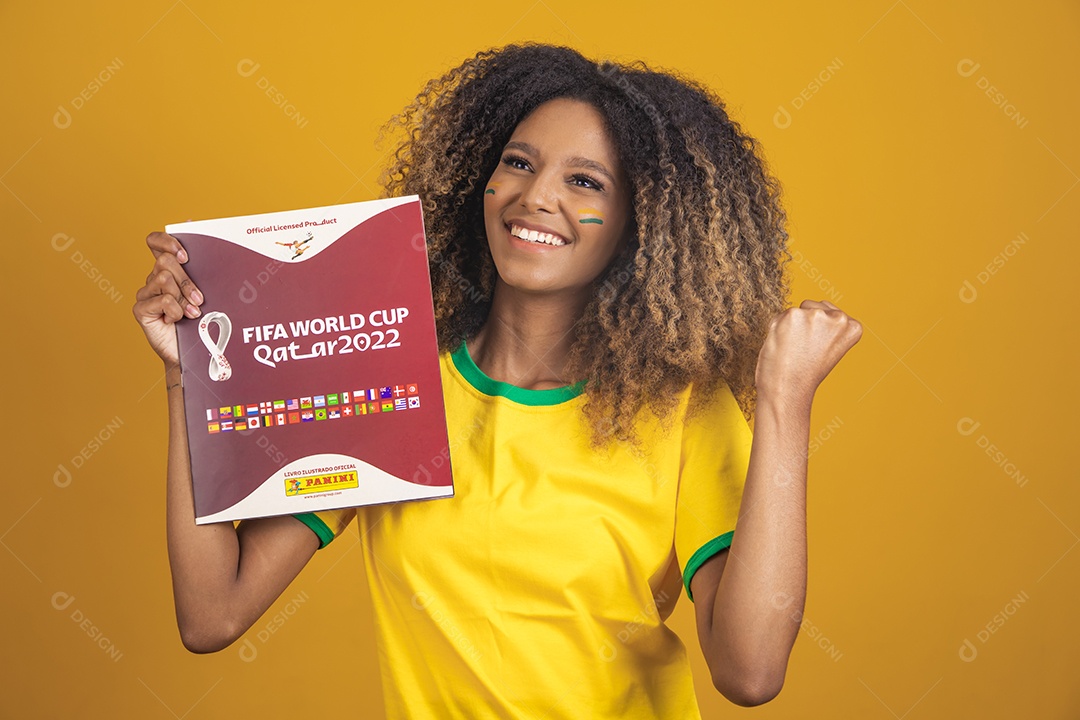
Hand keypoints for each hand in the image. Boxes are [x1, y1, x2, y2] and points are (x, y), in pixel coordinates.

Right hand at [132, 232, 203, 367]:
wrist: (196, 353)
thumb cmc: (204, 320)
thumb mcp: (207, 291)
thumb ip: (202, 268)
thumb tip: (195, 227)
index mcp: (168, 270)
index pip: (155, 241)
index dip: (166, 242)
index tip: (185, 256)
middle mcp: (153, 279)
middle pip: (165, 261)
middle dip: (187, 280)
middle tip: (199, 299)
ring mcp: (145, 294)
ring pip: (163, 278)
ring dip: (183, 297)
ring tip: (192, 313)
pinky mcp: (141, 310)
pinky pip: (162, 299)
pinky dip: (175, 311)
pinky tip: (177, 321)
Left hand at [754, 300, 861, 403]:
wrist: (788, 388)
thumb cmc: (806, 373)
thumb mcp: (831, 348)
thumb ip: (829, 328)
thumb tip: (813, 310)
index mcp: (853, 327)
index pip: (829, 310)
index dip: (818, 329)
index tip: (817, 347)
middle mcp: (839, 318)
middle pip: (813, 306)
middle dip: (805, 323)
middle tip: (803, 350)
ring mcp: (816, 315)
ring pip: (796, 310)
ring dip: (790, 325)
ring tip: (793, 348)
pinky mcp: (793, 315)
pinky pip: (780, 315)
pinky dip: (777, 328)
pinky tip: (783, 345)